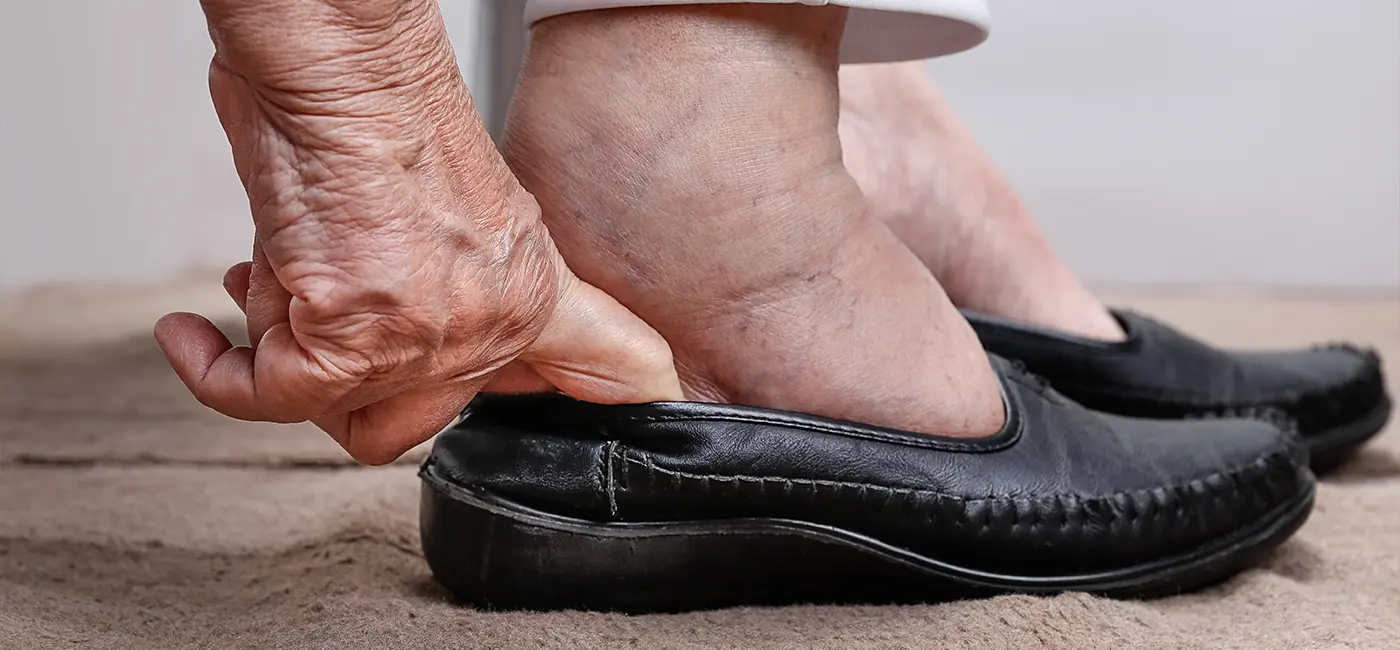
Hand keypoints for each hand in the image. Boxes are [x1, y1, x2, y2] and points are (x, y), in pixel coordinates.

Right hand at [155, 0, 681, 463]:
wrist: (344, 65)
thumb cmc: (378, 114)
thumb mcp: (458, 206)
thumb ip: (454, 281)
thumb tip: (399, 321)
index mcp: (530, 286)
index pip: (615, 367)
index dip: (629, 397)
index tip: (654, 407)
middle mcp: (492, 322)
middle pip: (421, 423)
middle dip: (348, 379)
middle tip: (317, 321)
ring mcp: (425, 336)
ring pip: (338, 411)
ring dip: (282, 353)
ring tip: (272, 275)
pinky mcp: (350, 338)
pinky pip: (267, 398)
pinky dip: (217, 370)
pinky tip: (196, 336)